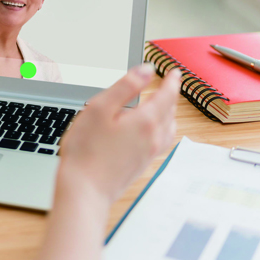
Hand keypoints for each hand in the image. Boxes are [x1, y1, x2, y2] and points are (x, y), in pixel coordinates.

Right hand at [57, 64, 179, 204]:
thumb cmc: (86, 149)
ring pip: (168, 128)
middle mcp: (153, 138)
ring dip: (168, 113)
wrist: (85, 190)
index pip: (167, 95)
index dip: (172, 81)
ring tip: (162, 105)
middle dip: (170, 96)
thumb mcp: (99, 108)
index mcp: (145, 121)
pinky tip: (150, 131)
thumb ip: (125, 86)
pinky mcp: (141, 165)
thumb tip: (147, 70)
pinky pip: (161, 141)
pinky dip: (162, 129)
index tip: (175, 72)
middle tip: (168, 85)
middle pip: (169, 112)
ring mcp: (148, 153)